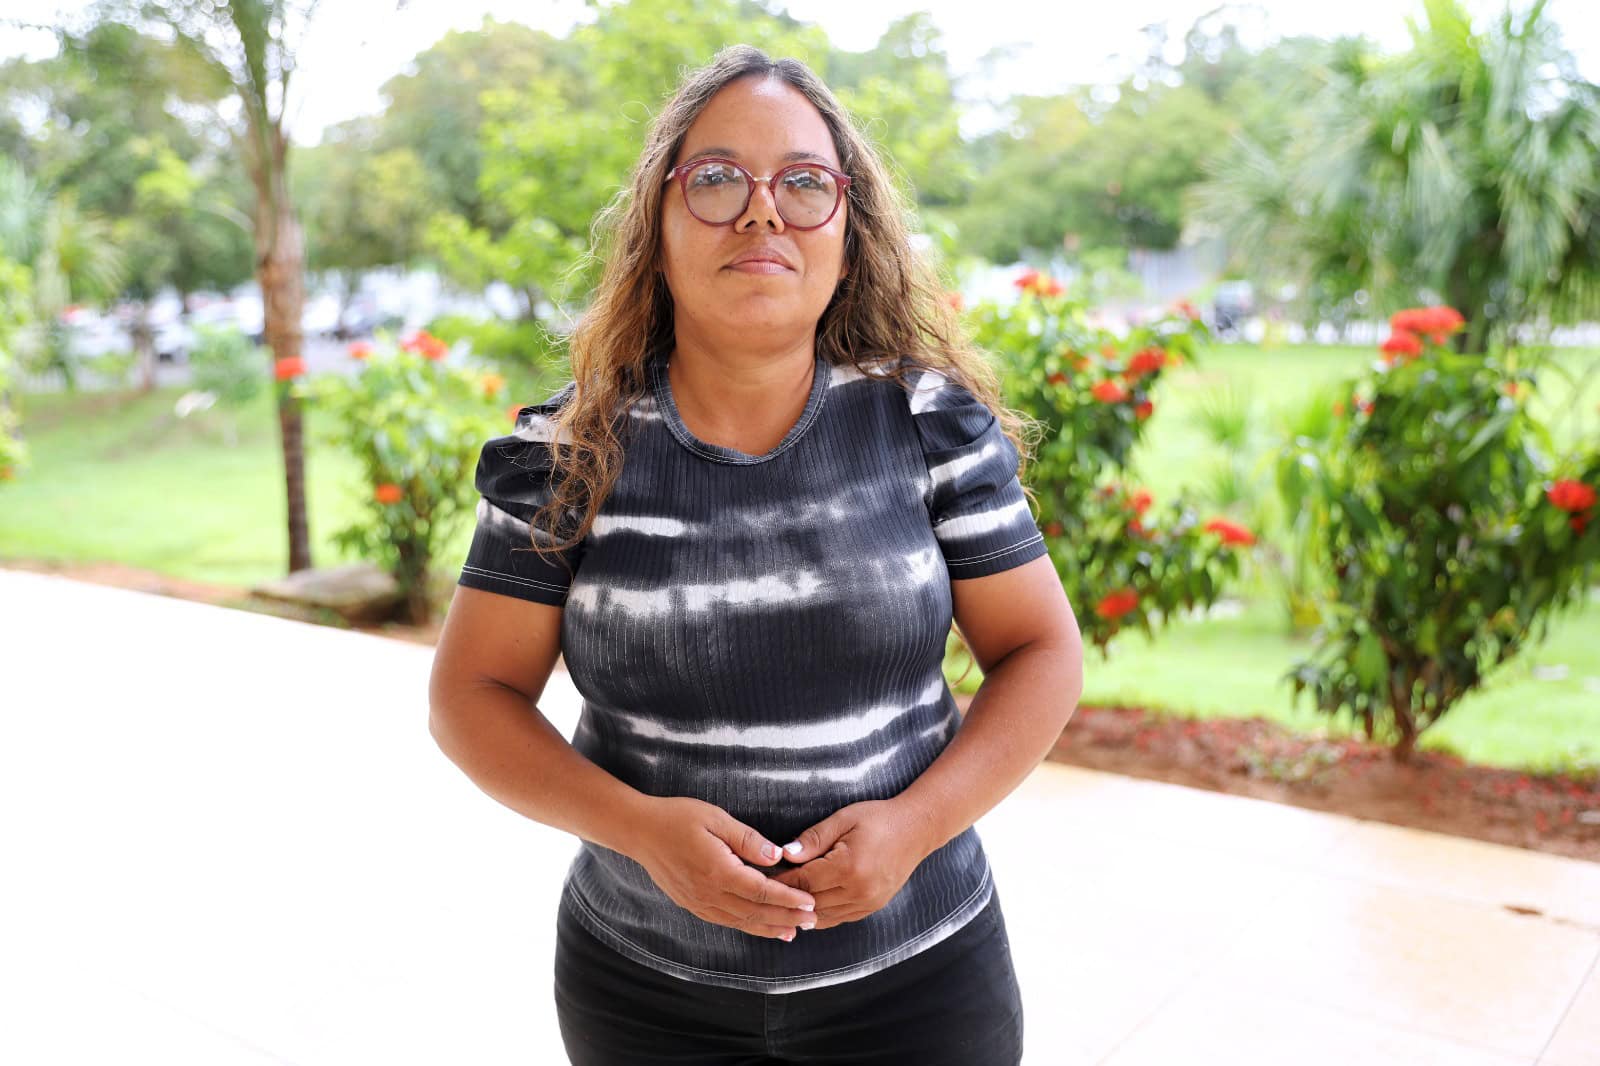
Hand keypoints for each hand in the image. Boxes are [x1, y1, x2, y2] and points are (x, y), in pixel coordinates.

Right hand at [629, 796, 817, 940]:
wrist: (640, 832)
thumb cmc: (678, 818)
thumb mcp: (716, 818)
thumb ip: (748, 840)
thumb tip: (777, 856)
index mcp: (718, 872)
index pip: (762, 892)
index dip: (789, 899)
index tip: (810, 902)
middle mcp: (710, 894)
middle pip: (756, 913)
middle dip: (787, 918)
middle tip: (813, 921)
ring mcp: (700, 903)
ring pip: (742, 923)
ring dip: (770, 928)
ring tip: (794, 931)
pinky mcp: (693, 905)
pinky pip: (726, 922)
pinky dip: (748, 927)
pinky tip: (761, 927)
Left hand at [768, 799, 929, 930]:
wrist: (917, 830)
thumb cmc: (878, 818)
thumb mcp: (843, 819)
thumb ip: (814, 838)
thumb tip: (785, 855)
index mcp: (849, 867)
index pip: (804, 880)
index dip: (781, 880)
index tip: (762, 876)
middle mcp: (859, 891)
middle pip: (810, 902)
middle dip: (786, 897)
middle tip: (765, 890)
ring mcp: (867, 903)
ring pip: (823, 916)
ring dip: (801, 909)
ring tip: (780, 900)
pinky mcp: (872, 907)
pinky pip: (838, 918)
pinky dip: (819, 914)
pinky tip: (805, 908)